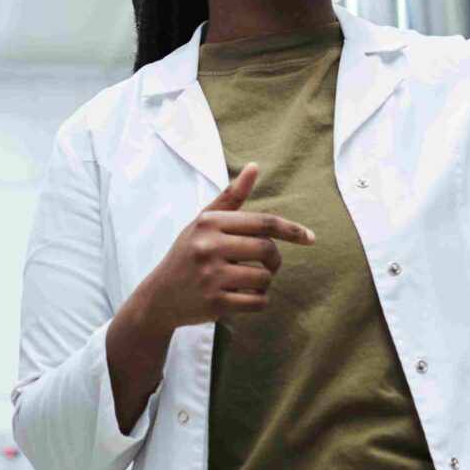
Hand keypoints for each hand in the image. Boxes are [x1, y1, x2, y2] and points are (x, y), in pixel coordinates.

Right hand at [104, 164, 313, 430]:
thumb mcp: (203, 222)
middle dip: (274, 260)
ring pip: (264, 278)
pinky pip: (257, 301)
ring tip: (247, 282)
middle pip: (267, 250)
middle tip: (267, 265)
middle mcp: (208, 246)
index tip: (311, 238)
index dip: (292, 230)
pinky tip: (243, 297)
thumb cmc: (187, 254)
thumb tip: (254, 167)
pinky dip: (258, 300)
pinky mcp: (214, 302)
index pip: (262, 223)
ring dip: (264, 282)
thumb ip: (230, 197)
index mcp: (209, 223)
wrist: (159, 297)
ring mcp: (210, 276)